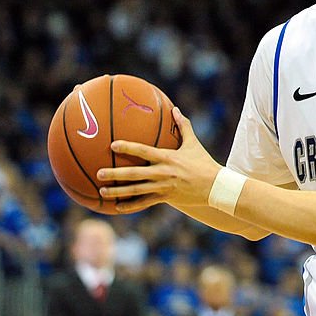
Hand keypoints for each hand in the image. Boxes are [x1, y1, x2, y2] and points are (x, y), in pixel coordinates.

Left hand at [96, 107, 221, 212]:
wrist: (216, 186)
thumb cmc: (204, 163)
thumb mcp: (194, 144)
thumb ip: (183, 126)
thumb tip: (175, 109)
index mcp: (168, 157)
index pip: (144, 151)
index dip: (128, 147)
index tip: (112, 145)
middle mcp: (163, 173)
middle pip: (135, 173)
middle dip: (115, 173)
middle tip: (99, 172)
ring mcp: (164, 187)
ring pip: (137, 190)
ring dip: (118, 191)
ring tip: (102, 191)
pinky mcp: (166, 198)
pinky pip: (145, 203)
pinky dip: (131, 206)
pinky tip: (118, 207)